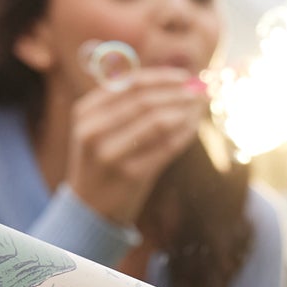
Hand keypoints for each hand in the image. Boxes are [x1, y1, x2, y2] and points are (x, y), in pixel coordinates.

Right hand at [63, 68, 210, 226]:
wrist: (89, 210)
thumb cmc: (102, 163)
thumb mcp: (99, 130)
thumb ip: (124, 105)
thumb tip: (170, 82)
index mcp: (85, 112)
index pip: (130, 84)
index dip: (162, 78)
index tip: (185, 77)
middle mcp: (94, 130)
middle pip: (146, 101)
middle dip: (178, 93)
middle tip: (201, 90)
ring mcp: (111, 154)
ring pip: (158, 122)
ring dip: (184, 111)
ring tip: (200, 107)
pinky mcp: (130, 175)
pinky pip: (166, 147)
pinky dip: (183, 134)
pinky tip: (194, 127)